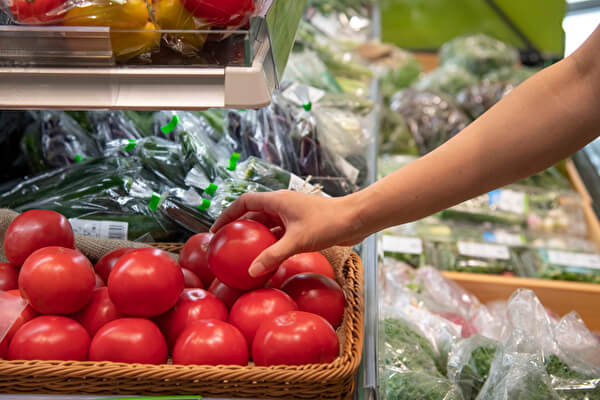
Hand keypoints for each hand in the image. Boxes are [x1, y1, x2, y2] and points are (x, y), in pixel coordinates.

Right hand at [210, 190, 365, 277]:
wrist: (355, 219)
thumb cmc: (328, 223)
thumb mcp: (297, 241)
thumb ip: (273, 255)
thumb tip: (252, 271)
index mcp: (277, 200)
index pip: (244, 202)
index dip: (228, 213)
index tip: (216, 229)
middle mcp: (282, 205)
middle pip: (253, 214)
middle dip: (239, 227)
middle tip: (226, 243)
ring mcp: (292, 215)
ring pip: (267, 225)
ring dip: (255, 237)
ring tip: (242, 253)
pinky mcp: (301, 226)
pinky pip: (280, 234)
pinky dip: (271, 244)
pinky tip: (267, 259)